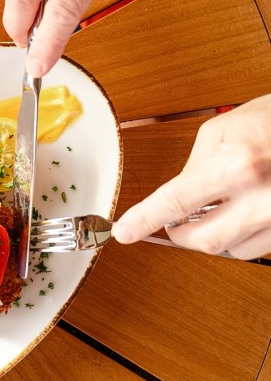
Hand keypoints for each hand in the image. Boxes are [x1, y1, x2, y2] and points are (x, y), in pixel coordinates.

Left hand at [113, 94, 270, 259]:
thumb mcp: (223, 131)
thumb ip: (194, 167)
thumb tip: (173, 200)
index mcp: (238, 164)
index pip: (176, 202)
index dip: (145, 220)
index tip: (124, 232)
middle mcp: (263, 196)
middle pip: (203, 240)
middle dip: (181, 234)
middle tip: (176, 219)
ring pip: (231, 249)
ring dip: (217, 234)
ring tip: (226, 204)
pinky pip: (258, 248)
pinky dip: (243, 234)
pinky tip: (247, 209)